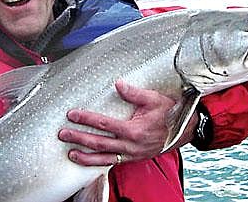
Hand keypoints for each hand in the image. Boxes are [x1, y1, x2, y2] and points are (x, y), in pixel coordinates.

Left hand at [58, 80, 175, 165]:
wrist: (184, 130)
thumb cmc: (169, 113)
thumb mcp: (154, 99)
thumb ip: (134, 93)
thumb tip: (118, 84)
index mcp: (134, 130)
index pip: (104, 124)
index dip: (86, 119)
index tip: (72, 115)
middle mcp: (131, 145)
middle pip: (99, 143)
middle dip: (79, 138)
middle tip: (63, 134)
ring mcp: (131, 154)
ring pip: (104, 158)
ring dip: (86, 156)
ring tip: (71, 153)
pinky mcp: (132, 158)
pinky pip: (113, 163)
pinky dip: (99, 163)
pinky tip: (89, 161)